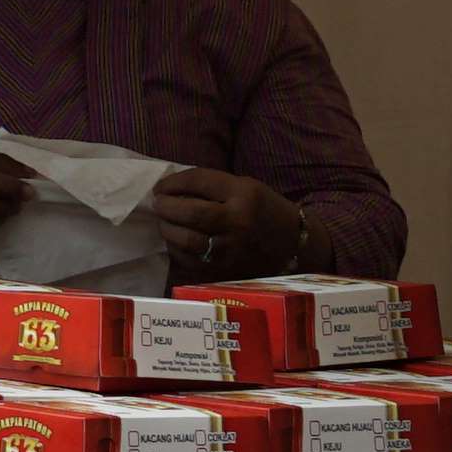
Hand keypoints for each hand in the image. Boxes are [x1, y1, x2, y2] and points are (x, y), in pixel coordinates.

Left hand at [149, 166, 317, 279]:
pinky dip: (176, 249)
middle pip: (191, 213)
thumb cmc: (264, 209)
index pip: (200, 182)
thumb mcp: (245, 187)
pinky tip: (175, 240)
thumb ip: (211, 186)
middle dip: (167, 206)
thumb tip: (170, 188)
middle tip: (158, 203)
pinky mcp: (226, 270)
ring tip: (164, 221)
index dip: (174, 182)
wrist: (293, 243)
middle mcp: (238, 222)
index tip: (161, 186)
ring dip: (168, 228)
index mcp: (244, 195)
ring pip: (187, 240)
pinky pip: (191, 261)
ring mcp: (231, 249)